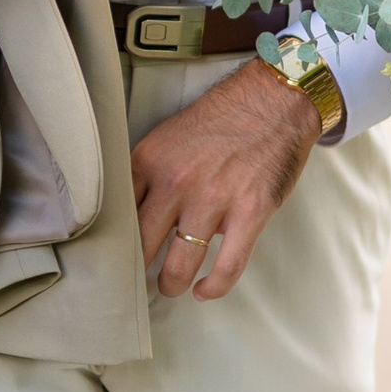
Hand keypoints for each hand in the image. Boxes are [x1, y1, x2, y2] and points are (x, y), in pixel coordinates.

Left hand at [132, 61, 320, 298]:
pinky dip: (214, 287)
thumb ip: (149, 173)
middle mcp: (176, 183)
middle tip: (140, 278)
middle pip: (142, 246)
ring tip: (172, 286)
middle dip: (138, 270)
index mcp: (149, 161)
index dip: (116, 240)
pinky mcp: (249, 213)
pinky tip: (204, 291)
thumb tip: (132, 214)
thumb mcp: (169, 137)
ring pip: (179, 265)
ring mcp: (213, 200)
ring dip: (172, 283)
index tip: (116, 254)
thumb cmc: (223, 119)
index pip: (118, 214)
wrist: (274, 100)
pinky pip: (227, 267)